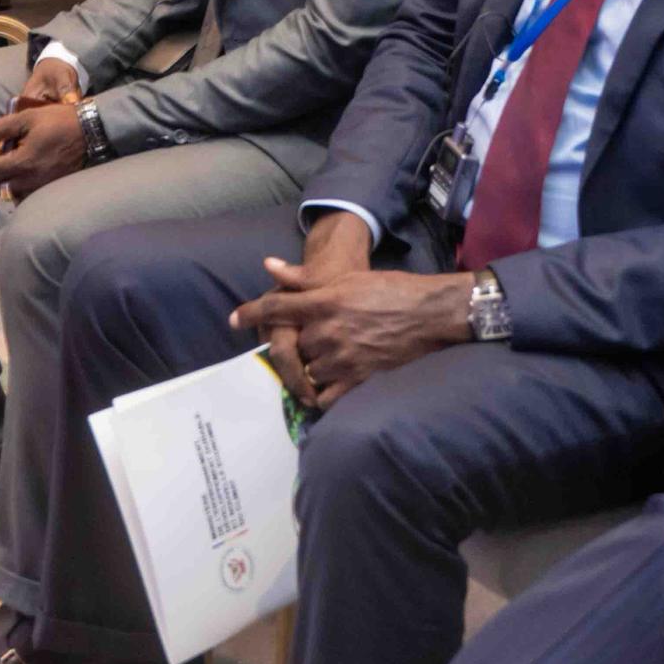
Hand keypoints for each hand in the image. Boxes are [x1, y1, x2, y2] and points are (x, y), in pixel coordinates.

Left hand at [0, 84, 96, 200]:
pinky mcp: (54, 186)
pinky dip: (24, 190)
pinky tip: (27, 178)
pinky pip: (32, 196)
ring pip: (16, 195)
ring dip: (9, 186)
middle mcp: (32, 179)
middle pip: (1, 188)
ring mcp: (44, 185)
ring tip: (11, 173)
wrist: (91, 130)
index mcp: (23, 161)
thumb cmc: (57, 120)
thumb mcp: (25, 117)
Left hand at [233, 250, 473, 406]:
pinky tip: (327, 386)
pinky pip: (325, 396)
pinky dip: (321, 394)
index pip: (276, 308)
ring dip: (310, 368)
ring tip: (324, 361)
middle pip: (292, 345)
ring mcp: (343, 358)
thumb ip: (305, 278)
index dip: (250, 314)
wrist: (430, 314)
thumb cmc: (391, 290)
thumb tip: (269, 266)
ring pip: (307, 371)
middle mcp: (328, 331)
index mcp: (325, 302)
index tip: (233, 320)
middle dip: (296, 345)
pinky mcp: (359, 379)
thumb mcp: (347, 278)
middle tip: (306, 342)